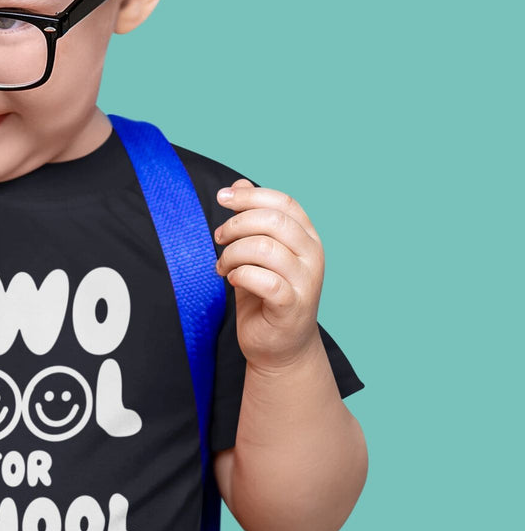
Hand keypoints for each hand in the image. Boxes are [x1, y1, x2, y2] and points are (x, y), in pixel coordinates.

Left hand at [213, 179, 324, 370]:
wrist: (279, 346)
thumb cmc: (265, 296)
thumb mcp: (255, 252)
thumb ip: (252, 220)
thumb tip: (240, 183)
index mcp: (306, 237)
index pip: (284, 202)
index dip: (251, 196)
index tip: (222, 197)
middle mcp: (312, 256)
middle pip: (274, 221)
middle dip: (236, 224)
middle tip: (218, 238)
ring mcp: (306, 282)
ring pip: (265, 248)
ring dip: (233, 253)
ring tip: (223, 266)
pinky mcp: (293, 306)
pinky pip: (264, 280)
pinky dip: (240, 275)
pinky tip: (232, 280)